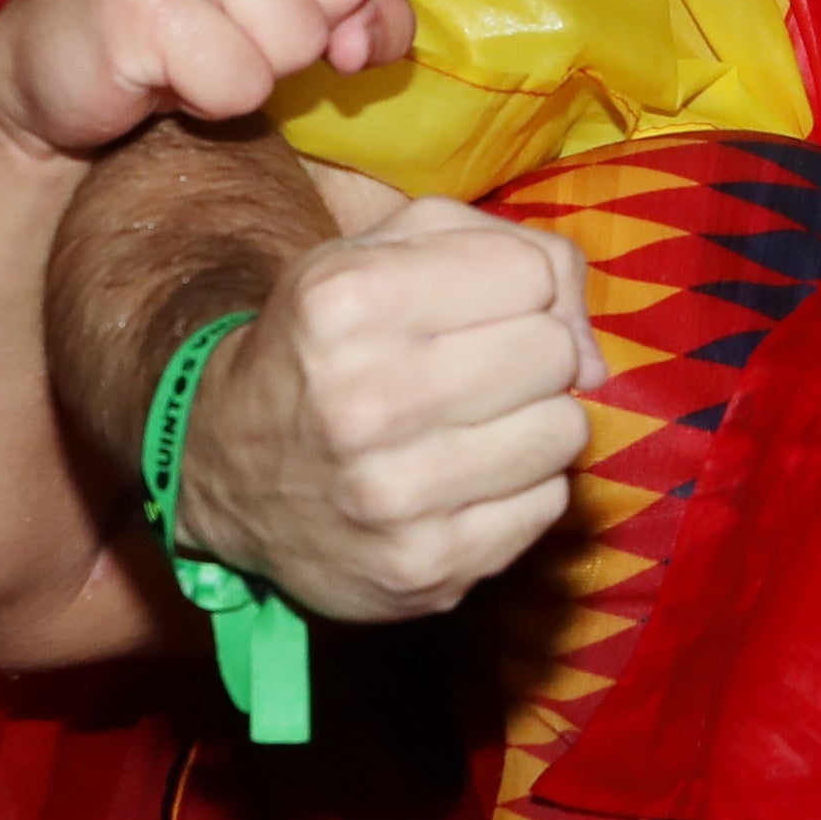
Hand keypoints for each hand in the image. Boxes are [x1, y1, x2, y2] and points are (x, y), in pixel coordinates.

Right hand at [0, 0, 418, 166]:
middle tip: (229, 19)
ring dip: (256, 66)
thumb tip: (365, 42)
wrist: (50, 55)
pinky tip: (168, 68)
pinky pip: (244, 84)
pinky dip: (214, 98)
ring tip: (198, 40)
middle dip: (301, 30)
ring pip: (300, 39)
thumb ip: (366, 7)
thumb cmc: (188, 9)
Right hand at [164, 194, 603, 619]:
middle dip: (530, 353)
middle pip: (554, 353)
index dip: (517, 285)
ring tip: (471, 426)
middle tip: (476, 369)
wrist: (227, 468)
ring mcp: (394, 497)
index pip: (531, 274)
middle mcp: (365, 401)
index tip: (473, 308)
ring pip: (564, 433)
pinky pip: (547, 506)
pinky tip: (462, 480)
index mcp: (347, 302)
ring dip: (532, 424)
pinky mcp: (425, 570)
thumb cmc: (328, 341)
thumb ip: (509, 249)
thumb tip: (593, 353)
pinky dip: (519, 489)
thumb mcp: (385, 252)